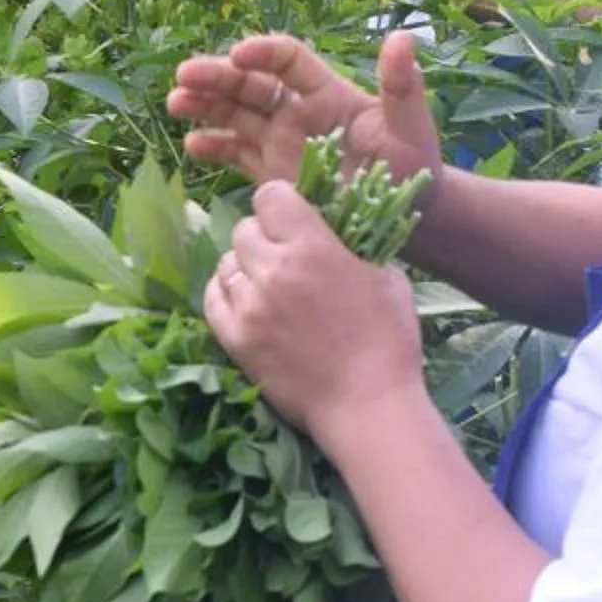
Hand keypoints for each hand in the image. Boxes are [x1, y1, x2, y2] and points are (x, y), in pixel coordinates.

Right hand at [167, 31, 444, 193]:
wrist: (406, 216)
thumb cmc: (413, 167)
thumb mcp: (411, 126)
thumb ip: (402, 86)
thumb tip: (402, 38)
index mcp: (327, 92)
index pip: (288, 60)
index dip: (262, 53)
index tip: (239, 56)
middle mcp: (298, 111)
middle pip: (250, 83)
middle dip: (217, 77)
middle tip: (184, 76)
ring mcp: (280, 141)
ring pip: (234, 114)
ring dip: (205, 106)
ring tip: (176, 104)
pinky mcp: (270, 173)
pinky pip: (235, 154)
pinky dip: (213, 148)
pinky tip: (192, 145)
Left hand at [202, 179, 424, 449]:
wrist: (367, 405)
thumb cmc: (389, 341)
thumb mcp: (387, 278)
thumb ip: (354, 250)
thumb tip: (337, 238)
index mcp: (311, 247)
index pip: (270, 196)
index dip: (280, 204)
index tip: (292, 219)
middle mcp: (272, 270)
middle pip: (243, 229)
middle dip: (262, 236)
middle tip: (281, 255)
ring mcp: (249, 307)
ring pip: (225, 264)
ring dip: (243, 266)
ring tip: (265, 282)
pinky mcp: (235, 340)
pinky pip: (212, 300)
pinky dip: (225, 293)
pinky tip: (243, 299)